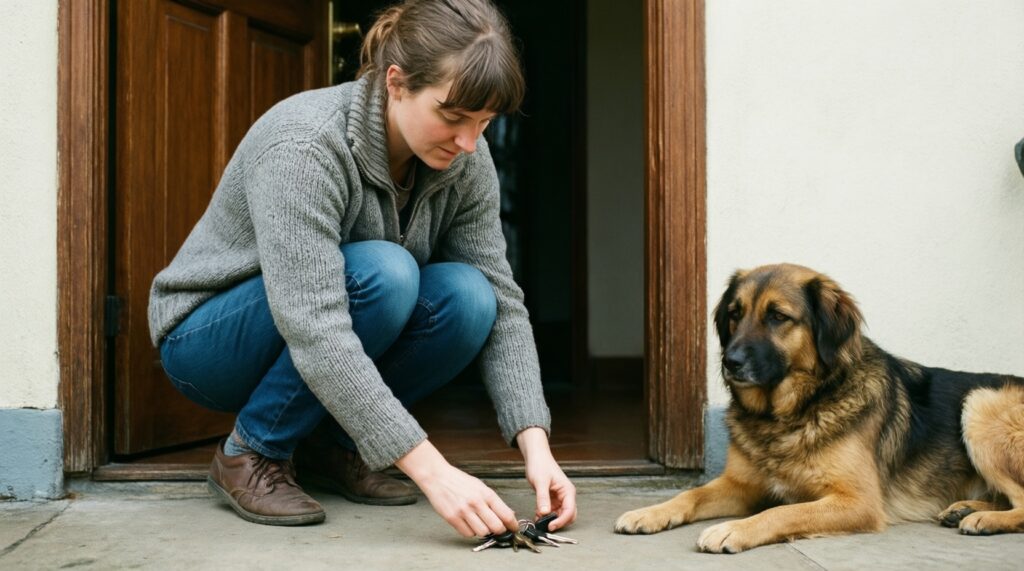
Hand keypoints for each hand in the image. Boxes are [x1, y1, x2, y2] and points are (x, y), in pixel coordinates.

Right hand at [396, 440, 517, 536]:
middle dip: (500, 530)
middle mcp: (476, 503)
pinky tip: (469, 523)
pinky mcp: (452, 518)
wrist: (437, 477)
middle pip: (496, 527)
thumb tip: (509, 514)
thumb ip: (494, 501)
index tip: (514, 528)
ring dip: (484, 531)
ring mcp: (464, 511)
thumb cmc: (459, 481)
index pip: (506, 514)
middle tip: (498, 528)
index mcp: (486, 493)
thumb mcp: (480, 486)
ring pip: (483, 533)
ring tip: (480, 523)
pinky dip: (470, 531)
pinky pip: (467, 534)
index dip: (513, 525)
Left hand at [517, 427, 576, 530]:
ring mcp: (560, 498)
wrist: (536, 457)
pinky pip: (552, 511)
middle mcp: (566, 495)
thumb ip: (543, 498)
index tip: (551, 526)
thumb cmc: (540, 465)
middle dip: (558, 522)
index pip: (569, 510)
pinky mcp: (552, 499)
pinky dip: (546, 516)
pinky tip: (537, 515)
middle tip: (546, 526)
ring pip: (559, 515)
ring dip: (551, 520)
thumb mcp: (540, 482)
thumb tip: (544, 513)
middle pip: (568, 515)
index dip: (561, 520)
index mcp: (567, 491)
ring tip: (539, 521)